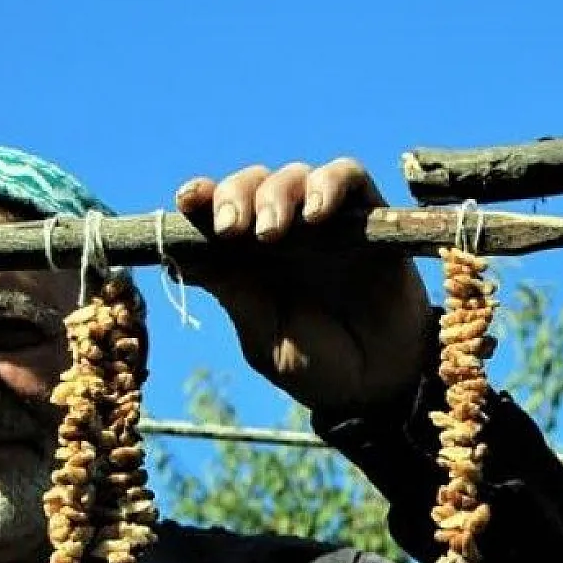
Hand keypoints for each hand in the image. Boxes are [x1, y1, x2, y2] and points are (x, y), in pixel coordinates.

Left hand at [174, 158, 434, 412]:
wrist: (381, 387)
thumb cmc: (318, 367)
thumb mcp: (265, 337)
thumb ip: (234, 294)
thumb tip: (181, 257)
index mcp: (250, 259)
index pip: (219, 213)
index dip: (201, 197)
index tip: (187, 201)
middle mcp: (286, 232)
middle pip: (252, 184)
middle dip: (235, 196)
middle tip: (232, 229)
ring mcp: (328, 223)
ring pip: (294, 175)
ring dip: (276, 194)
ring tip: (271, 233)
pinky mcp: (370, 218)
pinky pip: (349, 177)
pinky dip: (329, 184)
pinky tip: (317, 213)